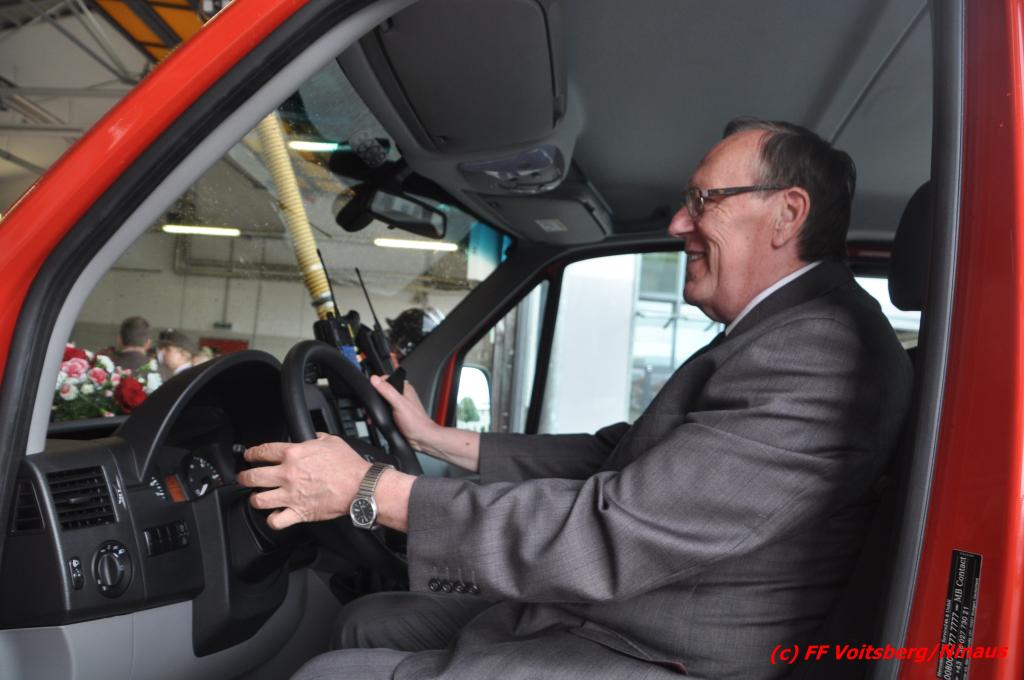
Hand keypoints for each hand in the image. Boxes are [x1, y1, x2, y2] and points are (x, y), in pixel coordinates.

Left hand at [237, 432, 370, 529]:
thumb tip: (312, 437)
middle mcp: (288, 474)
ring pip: (258, 500)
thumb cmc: (348, 465)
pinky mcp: (298, 512)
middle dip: (244, 477)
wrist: (360, 486)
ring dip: (255, 498)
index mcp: (294, 453)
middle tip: (244, 478)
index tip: (249, 455)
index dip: (251, 453)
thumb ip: (316, 438)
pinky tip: (275, 515)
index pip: (262, 451)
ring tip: (257, 497)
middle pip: (252, 476)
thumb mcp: (331, 441)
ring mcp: (291, 495)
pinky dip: (272, 519)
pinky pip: (275, 521)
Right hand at [370, 374, 438, 451]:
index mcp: (405, 389)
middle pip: (383, 391)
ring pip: (383, 402)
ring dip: (377, 408)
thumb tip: (375, 379)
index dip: (378, 382)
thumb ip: (387, 391)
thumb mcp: (399, 404)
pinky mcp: (396, 415)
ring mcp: (399, 406)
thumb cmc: (416, 422)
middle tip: (371, 404)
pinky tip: (378, 420)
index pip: (387, 379)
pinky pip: (385, 412)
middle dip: (375, 398)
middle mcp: (402, 396)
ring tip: (373, 413)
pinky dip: (379, 415)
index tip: (371, 388)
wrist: (421, 439)